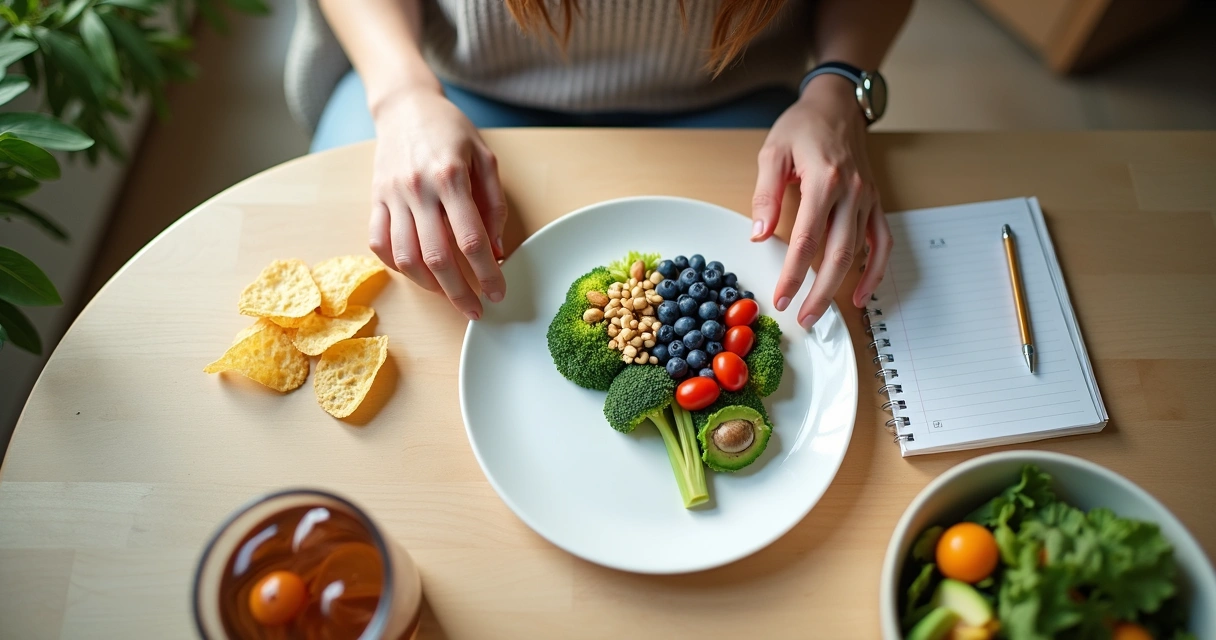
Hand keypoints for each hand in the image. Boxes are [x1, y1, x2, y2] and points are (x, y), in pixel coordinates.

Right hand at [368, 88, 507, 319]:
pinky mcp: (374, 199)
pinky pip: (379, 244)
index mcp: (450, 177)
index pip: (470, 239)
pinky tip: (418, 273)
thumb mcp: (484, 158)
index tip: (497, 293)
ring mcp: (391, 196)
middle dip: (459, 292)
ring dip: (429, 286)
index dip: (486, 272)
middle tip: (476, 310)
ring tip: (448, 295)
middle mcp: (417, 189)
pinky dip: (398, 266)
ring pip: (405, 257)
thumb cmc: (451, 131)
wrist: (405, 106)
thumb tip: (498, 249)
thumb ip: (493, 204)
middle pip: (436, 257)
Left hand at [750, 75, 892, 329]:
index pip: (807, 239)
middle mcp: (851, 192)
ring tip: (823, 313)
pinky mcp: (874, 202)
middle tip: (803, 318)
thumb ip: (765, 196)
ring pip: (859, 253)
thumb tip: (758, 235)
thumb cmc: (802, 126)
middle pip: (838, 254)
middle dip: (820, 292)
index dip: (793, 273)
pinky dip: (875, 271)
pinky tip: (861, 294)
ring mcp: (867, 199)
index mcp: (824, 180)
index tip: (781, 297)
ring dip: (842, 287)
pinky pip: (882, 242)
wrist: (836, 104)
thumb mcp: (772, 153)